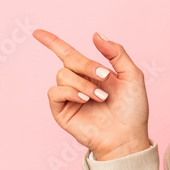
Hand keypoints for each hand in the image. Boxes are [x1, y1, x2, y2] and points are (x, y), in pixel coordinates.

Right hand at [32, 29, 149, 159]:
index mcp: (92, 73)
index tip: (37, 32)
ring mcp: (69, 97)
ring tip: (100, 97)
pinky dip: (70, 92)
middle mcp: (78, 82)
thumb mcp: (132, 75)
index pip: (67, 53)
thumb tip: (96, 34)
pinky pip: (55, 92)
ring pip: (62, 75)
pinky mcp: (61, 111)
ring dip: (83, 84)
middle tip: (105, 77)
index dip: (52, 42)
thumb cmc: (132, 110)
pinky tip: (85, 100)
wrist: (127, 137)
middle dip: (87, 65)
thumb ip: (116, 52)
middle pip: (68, 59)